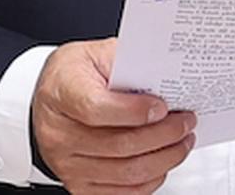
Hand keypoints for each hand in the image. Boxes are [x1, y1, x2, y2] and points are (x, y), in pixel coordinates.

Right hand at [30, 38, 195, 193]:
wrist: (48, 97)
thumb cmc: (74, 74)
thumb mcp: (96, 53)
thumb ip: (128, 63)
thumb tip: (164, 77)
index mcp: (62, 92)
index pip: (97, 109)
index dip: (134, 111)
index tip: (163, 106)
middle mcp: (59, 133)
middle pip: (119, 144)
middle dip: (163, 135)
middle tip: (186, 122)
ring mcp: (67, 163)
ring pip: (125, 172)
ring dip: (164, 159)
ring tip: (182, 141)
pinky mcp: (78, 184)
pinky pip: (121, 192)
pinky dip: (150, 180)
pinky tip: (163, 161)